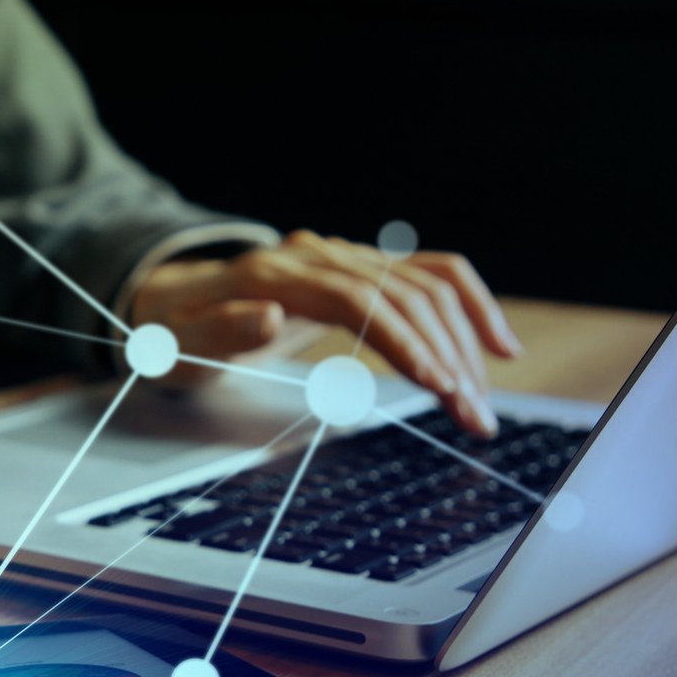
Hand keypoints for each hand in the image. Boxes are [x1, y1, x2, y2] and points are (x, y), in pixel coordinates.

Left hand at [128, 230, 522, 434]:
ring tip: (480, 405)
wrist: (178, 300)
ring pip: (426, 288)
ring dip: (465, 345)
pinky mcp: (365, 271)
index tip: (436, 383)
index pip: (358, 299)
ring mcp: (348, 260)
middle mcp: (322, 258)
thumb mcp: (180, 341)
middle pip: (403, 295)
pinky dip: (470, 307)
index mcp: (277, 274)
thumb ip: (221, 330)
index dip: (401, 339)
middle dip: (448, 356)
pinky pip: (430, 277)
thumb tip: (267, 317)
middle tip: (473, 418)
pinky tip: (498, 347)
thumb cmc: (178, 331)